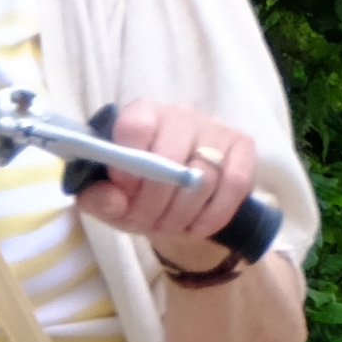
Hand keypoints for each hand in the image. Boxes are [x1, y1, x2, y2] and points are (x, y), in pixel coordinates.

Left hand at [72, 98, 264, 272]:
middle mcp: (180, 115)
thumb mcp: (108, 200)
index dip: (130, 163)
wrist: (176, 205)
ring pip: (203, 177)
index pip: (136, 125)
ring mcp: (215, 128)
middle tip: (145, 221)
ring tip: (166, 226)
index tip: (125, 191)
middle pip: (171, 157)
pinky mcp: (243, 147)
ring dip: (181, 213)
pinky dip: (213, 214)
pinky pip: (235, 184)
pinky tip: (196, 227)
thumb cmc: (136, 194)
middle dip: (154, 201)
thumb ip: (98, 198)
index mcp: (141, 114)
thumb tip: (112, 199)